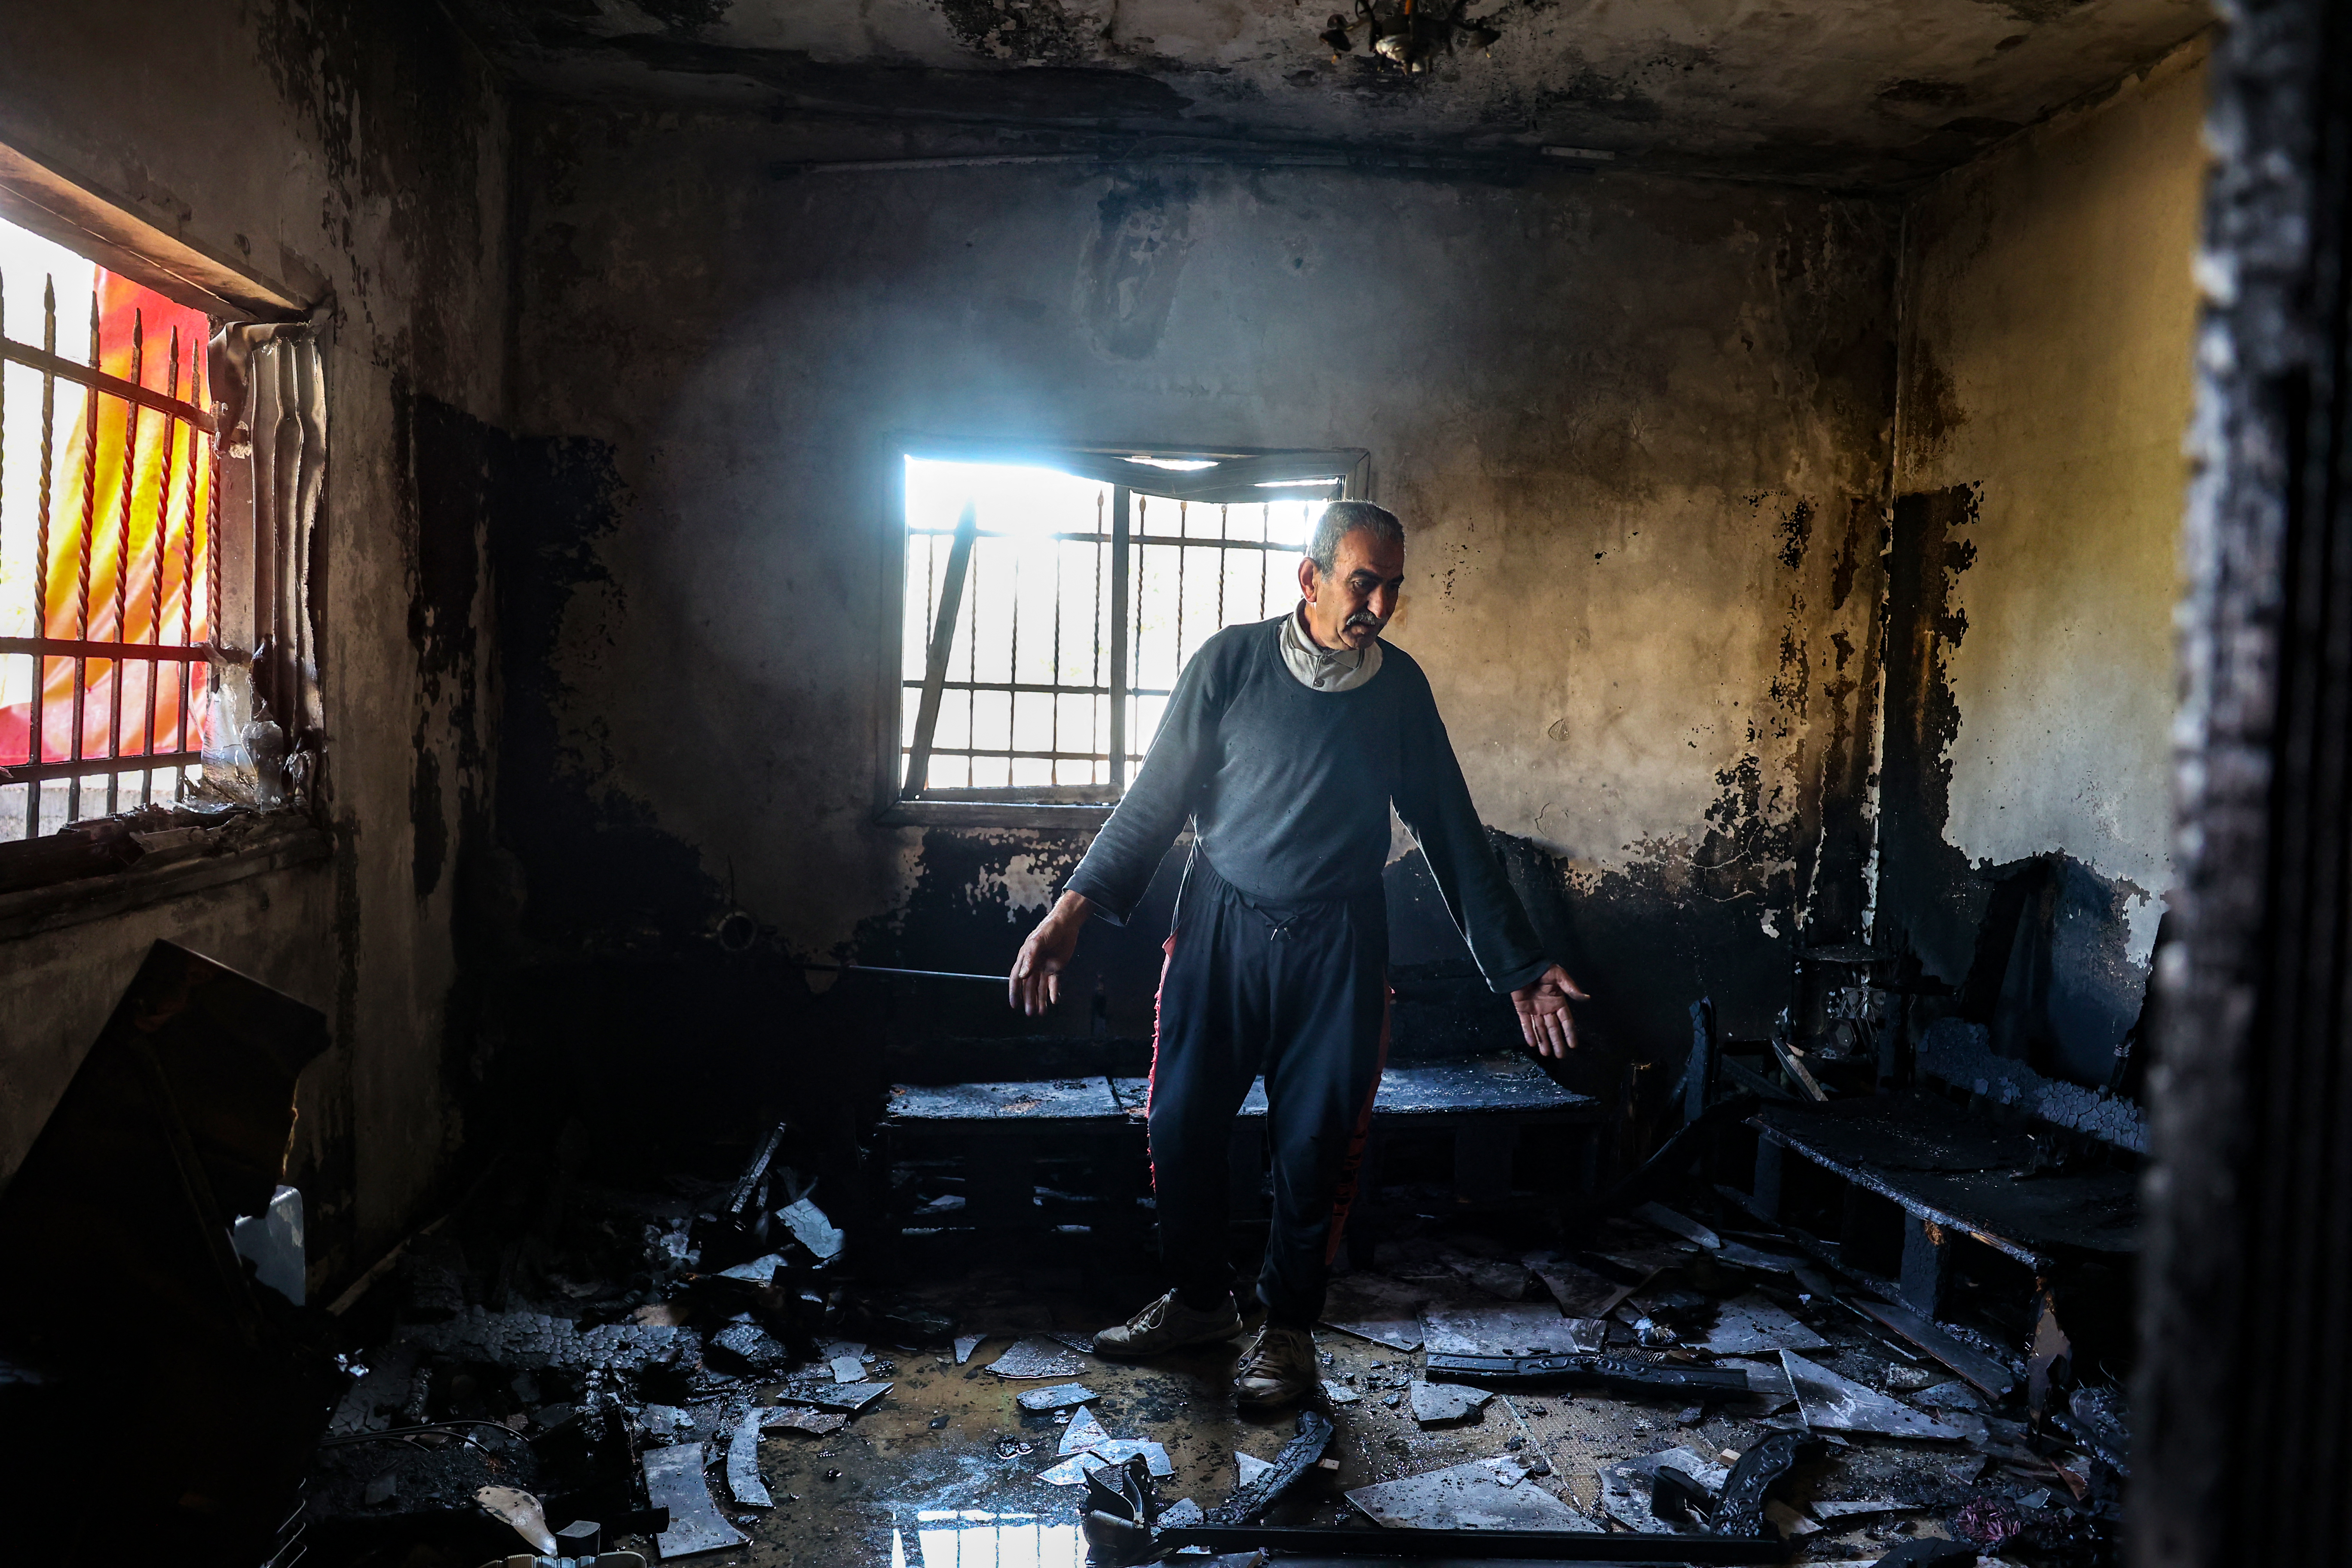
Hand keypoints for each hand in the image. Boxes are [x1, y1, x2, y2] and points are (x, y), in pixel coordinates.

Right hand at [1009, 891, 1093, 1016]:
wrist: (1066, 924)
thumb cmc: (1049, 929)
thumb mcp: (1037, 941)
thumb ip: (1030, 958)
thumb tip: (1023, 975)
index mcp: (1025, 958)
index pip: (1017, 978)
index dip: (1015, 992)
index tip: (1014, 1005)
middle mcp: (1034, 965)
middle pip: (1029, 986)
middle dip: (1029, 1000)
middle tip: (1030, 1013)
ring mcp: (1045, 967)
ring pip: (1041, 987)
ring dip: (1040, 1000)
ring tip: (1041, 1013)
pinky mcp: (1057, 967)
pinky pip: (1054, 983)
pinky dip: (1054, 993)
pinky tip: (1054, 1002)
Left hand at [1511, 963, 1588, 1057]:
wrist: (1522, 965)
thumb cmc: (1542, 969)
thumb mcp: (1559, 976)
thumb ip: (1571, 989)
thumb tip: (1587, 998)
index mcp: (1558, 1001)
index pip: (1566, 1021)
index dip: (1569, 1033)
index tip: (1573, 1045)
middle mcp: (1547, 1008)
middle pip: (1553, 1028)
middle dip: (1557, 1042)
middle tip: (1560, 1056)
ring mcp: (1534, 1009)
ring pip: (1540, 1028)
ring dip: (1543, 1041)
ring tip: (1546, 1054)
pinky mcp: (1522, 1009)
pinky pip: (1525, 1023)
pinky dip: (1529, 1033)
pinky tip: (1532, 1044)